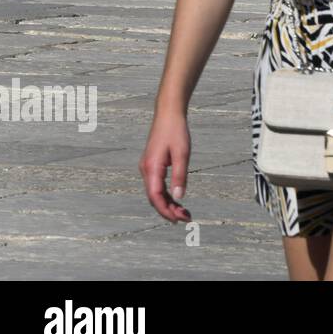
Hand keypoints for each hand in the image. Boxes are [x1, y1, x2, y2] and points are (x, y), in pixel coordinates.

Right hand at [140, 108, 191, 222]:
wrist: (168, 114)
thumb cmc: (176, 131)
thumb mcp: (182, 153)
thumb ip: (180, 176)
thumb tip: (179, 197)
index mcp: (151, 168)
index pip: (155, 196)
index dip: (165, 210)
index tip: (178, 219)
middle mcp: (146, 170)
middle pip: (154, 197)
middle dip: (168, 210)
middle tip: (186, 218)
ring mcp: (148, 168)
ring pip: (155, 192)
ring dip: (168, 204)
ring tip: (183, 212)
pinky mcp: (152, 165)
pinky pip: (157, 185)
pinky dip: (166, 195)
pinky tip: (176, 200)